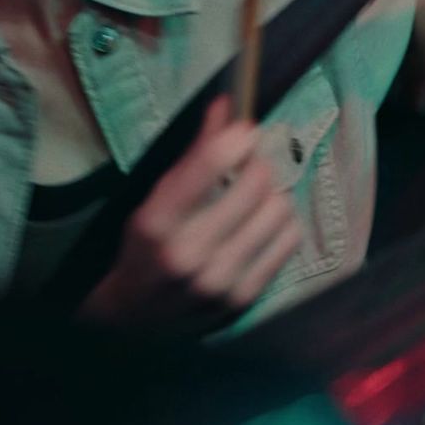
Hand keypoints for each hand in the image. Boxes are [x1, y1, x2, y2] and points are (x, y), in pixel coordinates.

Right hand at [80, 95, 301, 327]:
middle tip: (250, 164)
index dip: (234, 138)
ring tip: (256, 198)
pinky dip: (282, 223)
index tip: (244, 128)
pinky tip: (264, 224)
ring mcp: (219, 279)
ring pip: (279, 209)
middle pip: (255, 183)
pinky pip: (289, 240)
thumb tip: (227, 106)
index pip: (207, 165)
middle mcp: (188, 253)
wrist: (135, 318)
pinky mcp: (244, 296)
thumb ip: (194, 156)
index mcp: (157, 222)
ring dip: (272, 195)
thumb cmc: (146, 247)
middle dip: (256, 164)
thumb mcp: (155, 200)